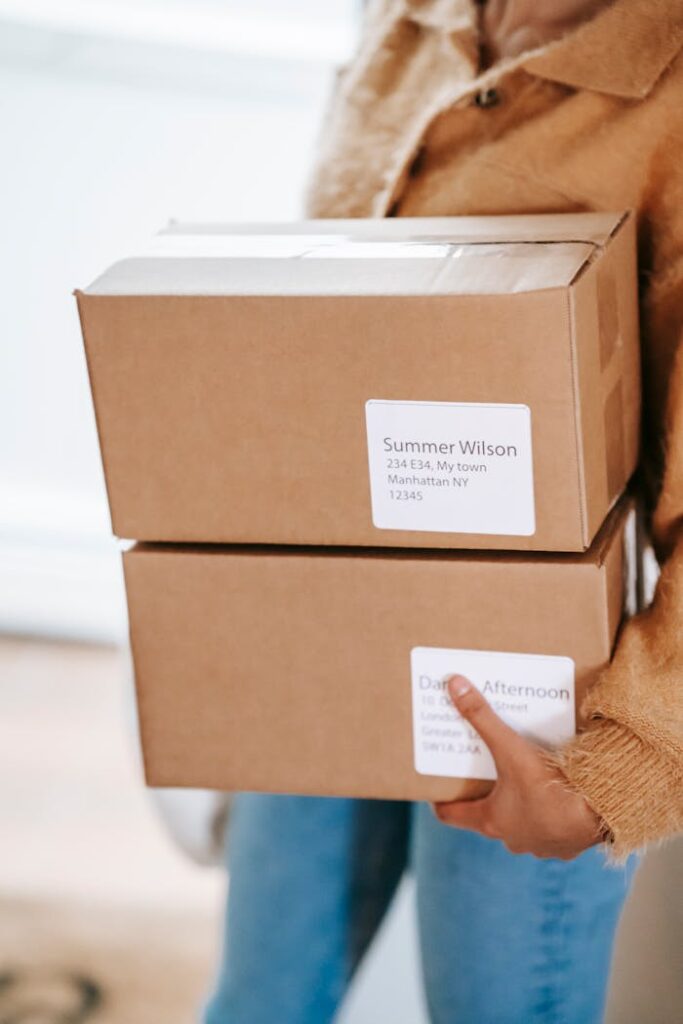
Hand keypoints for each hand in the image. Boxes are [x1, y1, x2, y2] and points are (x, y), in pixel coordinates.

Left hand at [432, 675, 604, 859]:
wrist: (604, 810)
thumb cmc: (551, 786)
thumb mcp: (510, 748)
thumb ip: (481, 717)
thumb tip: (454, 687)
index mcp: (491, 821)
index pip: (452, 815)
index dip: (442, 801)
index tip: (436, 789)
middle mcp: (513, 839)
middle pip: (489, 817)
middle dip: (486, 795)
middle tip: (485, 773)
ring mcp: (542, 845)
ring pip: (523, 824)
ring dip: (521, 805)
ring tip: (524, 778)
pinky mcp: (569, 844)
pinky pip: (553, 827)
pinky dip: (551, 811)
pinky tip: (559, 792)